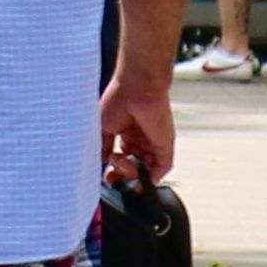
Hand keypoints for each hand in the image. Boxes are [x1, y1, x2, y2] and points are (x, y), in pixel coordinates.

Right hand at [101, 56, 178, 185]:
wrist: (136, 88)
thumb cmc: (118, 100)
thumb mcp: (103, 126)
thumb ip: (103, 147)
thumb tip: (101, 162)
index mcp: (128, 133)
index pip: (123, 159)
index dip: (114, 170)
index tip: (106, 177)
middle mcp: (142, 140)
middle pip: (135, 168)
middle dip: (123, 177)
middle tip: (112, 179)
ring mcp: (154, 144)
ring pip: (146, 171)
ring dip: (131, 174)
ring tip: (121, 161)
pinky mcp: (165, 146)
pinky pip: (161, 169)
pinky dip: (149, 176)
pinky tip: (136, 172)